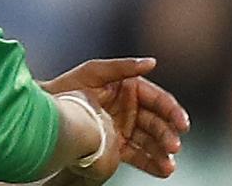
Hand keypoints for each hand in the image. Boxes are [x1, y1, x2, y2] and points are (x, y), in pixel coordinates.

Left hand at [42, 58, 189, 177]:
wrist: (48, 113)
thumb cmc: (69, 86)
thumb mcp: (95, 71)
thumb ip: (124, 67)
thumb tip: (152, 62)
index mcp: (130, 88)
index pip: (158, 100)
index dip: (172, 111)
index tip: (182, 124)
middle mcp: (131, 109)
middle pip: (157, 123)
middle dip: (167, 135)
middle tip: (174, 146)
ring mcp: (126, 129)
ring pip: (150, 141)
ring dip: (162, 153)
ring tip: (169, 165)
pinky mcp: (118, 146)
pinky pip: (139, 155)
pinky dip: (151, 163)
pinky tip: (162, 170)